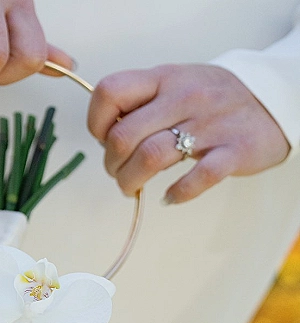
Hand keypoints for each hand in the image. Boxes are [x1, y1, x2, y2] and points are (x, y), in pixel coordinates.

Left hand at [87, 64, 289, 202]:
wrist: (272, 103)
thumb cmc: (212, 100)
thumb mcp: (176, 85)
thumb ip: (142, 103)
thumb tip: (106, 136)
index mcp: (164, 78)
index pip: (111, 91)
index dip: (96, 122)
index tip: (103, 140)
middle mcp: (184, 98)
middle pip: (124, 136)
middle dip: (112, 164)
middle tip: (119, 173)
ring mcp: (208, 125)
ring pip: (151, 157)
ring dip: (132, 181)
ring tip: (134, 187)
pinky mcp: (231, 152)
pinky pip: (196, 179)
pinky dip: (177, 194)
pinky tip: (170, 197)